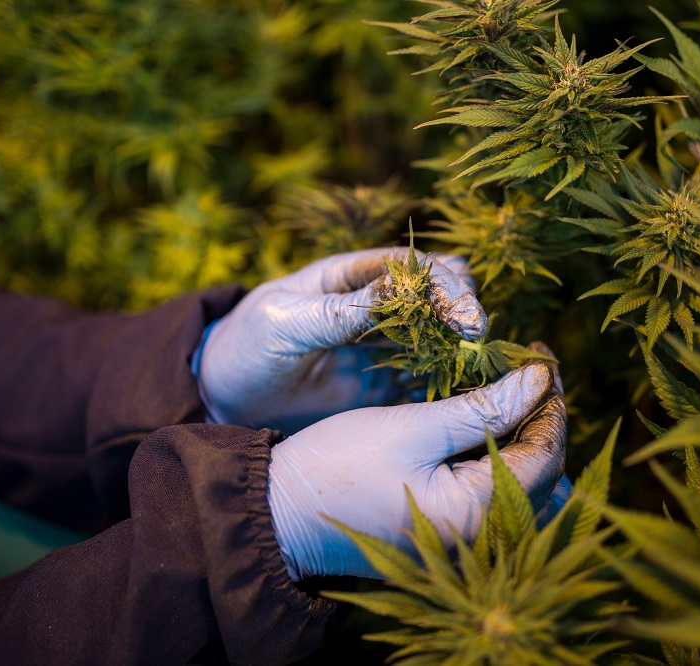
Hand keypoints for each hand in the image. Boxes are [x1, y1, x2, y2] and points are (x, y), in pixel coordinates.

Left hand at [195, 248, 486, 432]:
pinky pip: (427, 379)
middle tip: (476, 340)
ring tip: (476, 369)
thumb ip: (338, 310)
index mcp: (350, 277)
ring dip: (460, 348)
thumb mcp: (285, 322)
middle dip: (462, 311)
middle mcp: (375, 306)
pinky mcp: (383, 384)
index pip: (412, 267)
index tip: (467, 315)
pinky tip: (461, 394)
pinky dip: (447, 382)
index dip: (444, 284)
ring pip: (439, 337)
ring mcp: (382, 346)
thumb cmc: (246, 346)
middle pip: (437, 295)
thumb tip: (397, 289)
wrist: (223, 397)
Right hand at [267, 346, 567, 579]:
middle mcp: (482, 541)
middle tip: (528, 372)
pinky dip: (503, 460)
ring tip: (511, 391)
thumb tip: (539, 379)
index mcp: (475, 517)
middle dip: (543, 420)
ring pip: (527, 489)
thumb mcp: (412, 427)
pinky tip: (489, 423)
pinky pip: (499, 499)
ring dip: (526, 439)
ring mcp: (468, 545)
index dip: (551, 403)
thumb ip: (481, 406)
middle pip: (545, 476)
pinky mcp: (451, 538)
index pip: (545, 455)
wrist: (283, 512)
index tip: (538, 357)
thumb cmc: (339, 465)